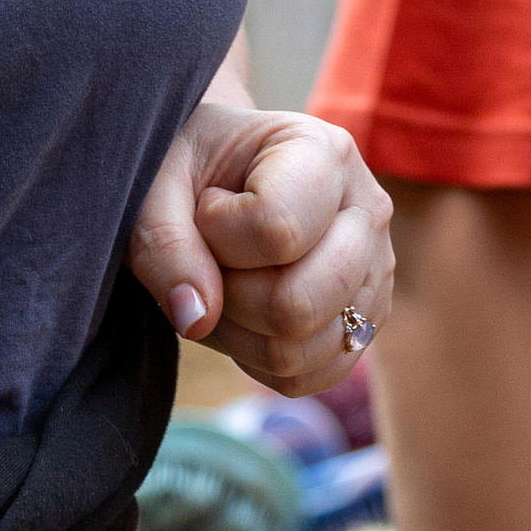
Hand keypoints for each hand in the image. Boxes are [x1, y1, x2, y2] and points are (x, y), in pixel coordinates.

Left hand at [128, 99, 393, 395]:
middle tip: (209, 255)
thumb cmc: (188, 168)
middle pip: (299, 304)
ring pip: (300, 352)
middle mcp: (367, 212)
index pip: (277, 230)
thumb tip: (196, 319)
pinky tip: (242, 311)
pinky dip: (257, 359)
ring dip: (238, 332)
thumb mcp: (156, 185)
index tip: (204, 205)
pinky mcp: (363, 322)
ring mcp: (374, 273)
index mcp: (324, 153)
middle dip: (229, 295)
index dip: (217, 235)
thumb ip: (164, 244)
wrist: (215, 174)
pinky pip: (307, 377)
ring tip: (224, 280)